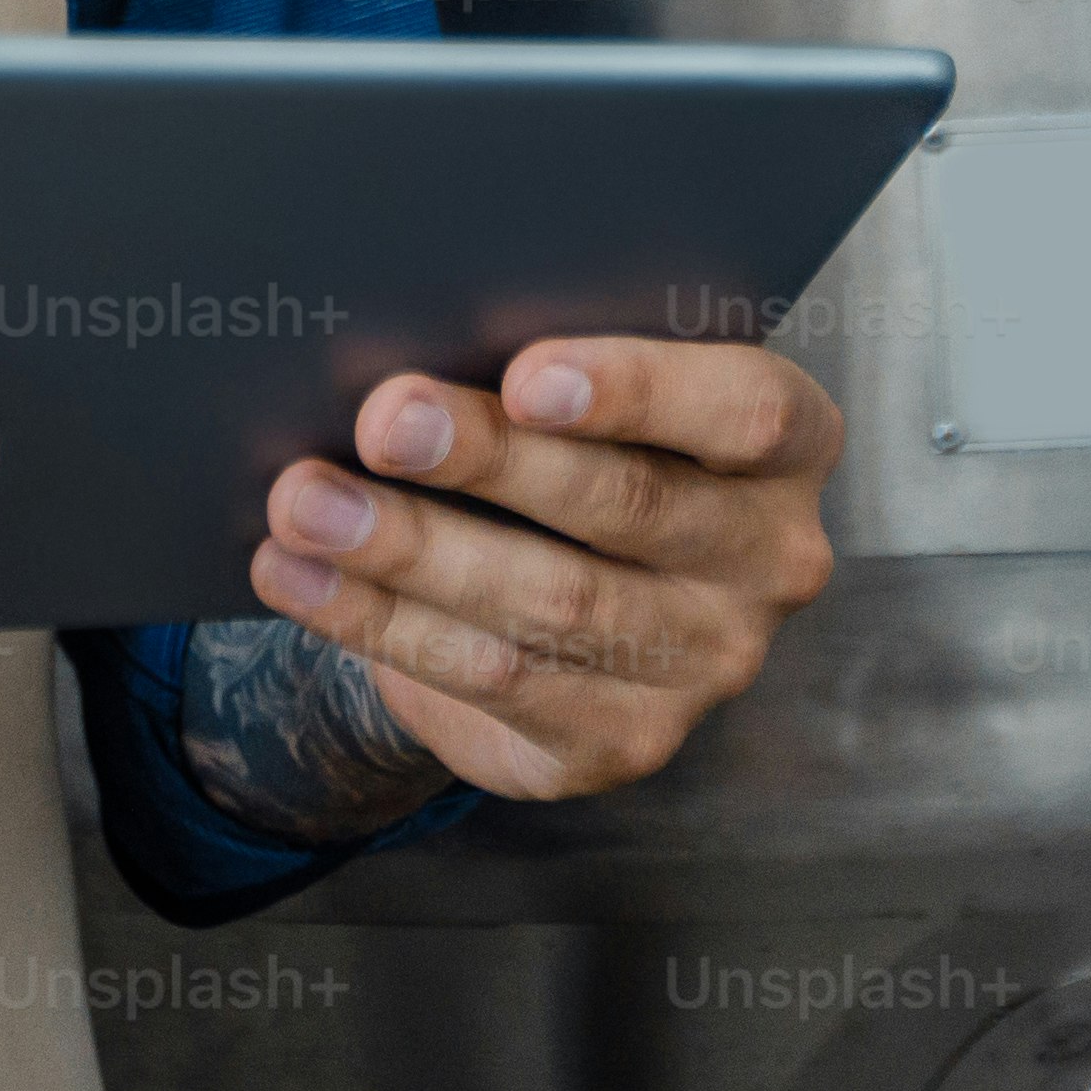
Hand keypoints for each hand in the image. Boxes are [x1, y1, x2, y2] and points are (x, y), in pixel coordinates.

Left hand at [243, 335, 842, 804]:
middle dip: (490, 461)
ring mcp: (704, 663)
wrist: (577, 585)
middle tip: (382, 421)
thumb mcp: (600, 393)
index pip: (746, 411)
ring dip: (410, 549)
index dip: (639, 390)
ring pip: (549, 604)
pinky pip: (494, 681)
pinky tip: (301, 578)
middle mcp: (769, 560)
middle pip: (629, 506)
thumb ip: (546, 369)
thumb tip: (413, 349)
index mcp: (789, 447)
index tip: (525, 375)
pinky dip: (381, 622)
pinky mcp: (623, 741)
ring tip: (306, 504)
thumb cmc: (588, 442)